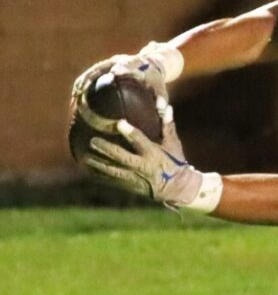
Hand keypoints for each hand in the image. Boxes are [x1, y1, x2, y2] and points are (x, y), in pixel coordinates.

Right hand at [71, 42, 184, 106]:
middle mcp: (118, 60)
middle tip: (81, 91)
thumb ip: (161, 98)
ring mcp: (109, 62)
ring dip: (82, 83)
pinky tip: (75, 96)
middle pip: (101, 66)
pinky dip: (82, 83)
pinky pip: (90, 74)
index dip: (122, 67)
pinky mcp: (103, 66)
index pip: (126, 64)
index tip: (115, 72)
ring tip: (74, 99)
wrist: (152, 63)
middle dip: (91, 77)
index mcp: (133, 63)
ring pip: (92, 71)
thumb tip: (162, 109)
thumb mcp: (160, 88)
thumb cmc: (155, 80)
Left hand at [83, 118, 202, 207]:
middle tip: (93, 141)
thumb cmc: (174, 161)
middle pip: (122, 157)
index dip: (130, 132)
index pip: (140, 141)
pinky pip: (112, 180)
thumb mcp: (173, 143)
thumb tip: (166, 106)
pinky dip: (100, 175)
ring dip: (99, 164)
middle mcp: (143, 166)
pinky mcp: (130, 185)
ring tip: (85, 157)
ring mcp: (135, 177)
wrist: (176, 187)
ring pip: (114, 170)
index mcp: (153, 153)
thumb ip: (167, 126)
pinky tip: (88, 169)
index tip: (119, 122)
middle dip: (107, 149)